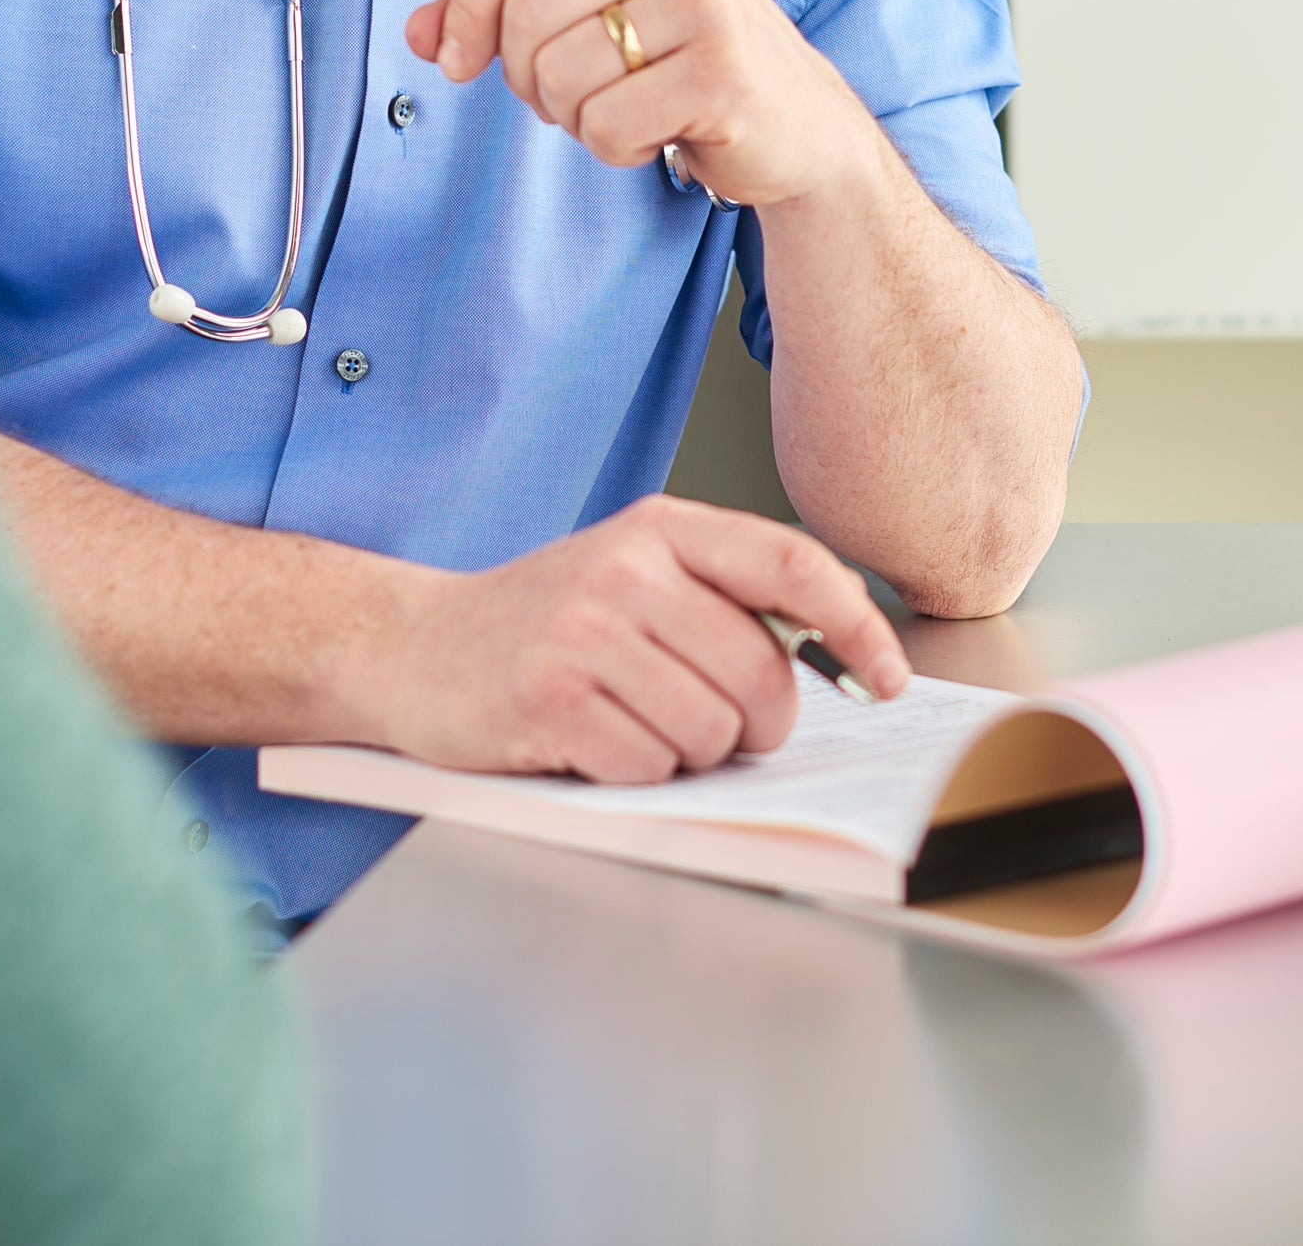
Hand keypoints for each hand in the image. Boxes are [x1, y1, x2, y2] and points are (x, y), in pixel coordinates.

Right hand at [349, 495, 909, 780]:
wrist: (415, 646)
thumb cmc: (545, 620)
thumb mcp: (636, 573)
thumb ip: (725, 596)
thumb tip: (838, 655)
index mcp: (664, 530)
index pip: (795, 567)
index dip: (858, 627)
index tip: (887, 678)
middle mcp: (628, 570)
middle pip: (761, 675)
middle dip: (757, 725)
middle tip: (716, 727)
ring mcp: (584, 632)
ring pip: (710, 731)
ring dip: (688, 753)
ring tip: (635, 724)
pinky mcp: (549, 699)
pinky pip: (647, 765)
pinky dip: (634, 773)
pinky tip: (593, 744)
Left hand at [404, 0, 885, 210]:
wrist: (796, 121)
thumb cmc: (682, 54)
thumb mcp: (596, 5)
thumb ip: (503, 8)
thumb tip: (418, 32)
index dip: (467, 7)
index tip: (455, 58)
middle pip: (526, 10)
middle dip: (522, 74)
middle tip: (565, 95)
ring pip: (559, 73)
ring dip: (571, 115)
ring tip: (622, 107)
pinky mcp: (723, 70)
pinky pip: (606, 122)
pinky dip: (613, 146)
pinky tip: (655, 134)